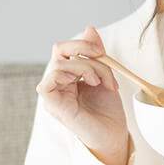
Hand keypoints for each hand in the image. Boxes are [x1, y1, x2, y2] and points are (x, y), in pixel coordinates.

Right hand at [36, 26, 128, 164]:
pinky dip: (68, 75)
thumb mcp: (105, 75)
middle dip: (82, 48)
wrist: (114, 136)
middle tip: (100, 55)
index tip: (102, 52)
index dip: (83, 44)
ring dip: (87, 67)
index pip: (66, 49)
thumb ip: (95, 54)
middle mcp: (58, 83)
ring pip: (60, 64)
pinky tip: (85, 83)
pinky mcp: (52, 105)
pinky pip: (49, 81)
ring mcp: (53, 94)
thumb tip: (89, 28)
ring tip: (101, 82)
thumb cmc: (108, 111)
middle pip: (59, 50)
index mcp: (68, 76)